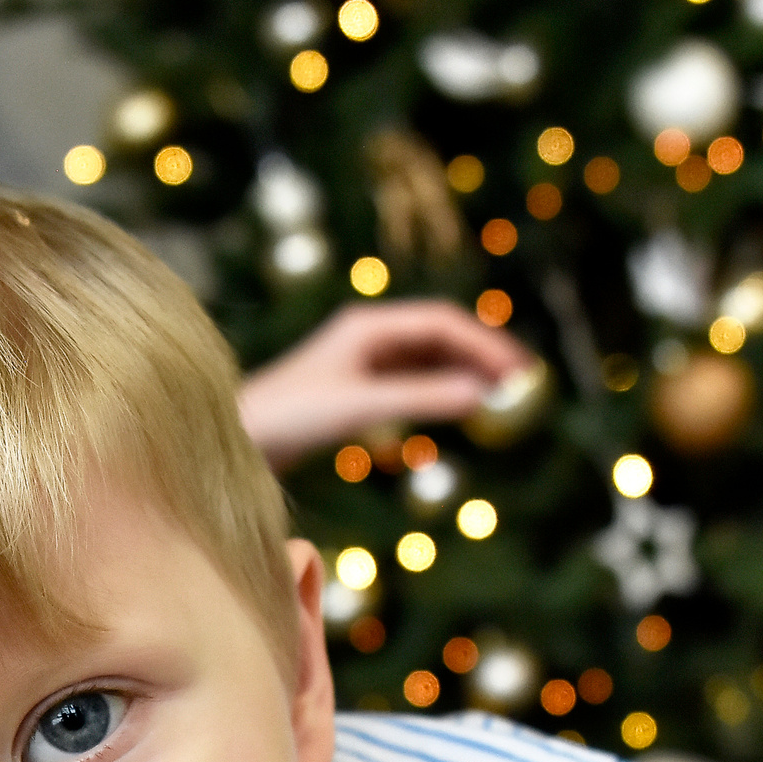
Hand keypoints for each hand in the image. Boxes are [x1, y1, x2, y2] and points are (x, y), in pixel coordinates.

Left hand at [236, 302, 534, 470]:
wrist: (238, 439)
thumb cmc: (290, 417)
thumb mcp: (361, 407)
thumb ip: (420, 399)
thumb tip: (481, 396)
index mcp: (367, 325)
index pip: (442, 323)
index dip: (485, 344)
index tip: (519, 371)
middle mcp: (367, 335)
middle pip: (440, 335)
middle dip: (482, 355)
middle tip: (524, 382)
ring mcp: (360, 360)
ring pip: (427, 359)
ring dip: (464, 373)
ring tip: (502, 396)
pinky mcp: (354, 388)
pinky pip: (411, 381)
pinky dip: (440, 390)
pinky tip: (461, 408)